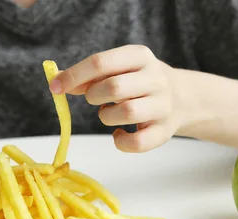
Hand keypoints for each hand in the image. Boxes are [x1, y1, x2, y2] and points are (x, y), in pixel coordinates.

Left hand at [51, 45, 182, 151]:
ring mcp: (163, 106)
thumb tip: (59, 83)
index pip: (102, 62)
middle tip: (95, 100)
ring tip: (109, 114)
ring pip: (127, 112)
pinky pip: (137, 143)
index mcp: (140, 56)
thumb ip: (91, 76)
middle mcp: (155, 79)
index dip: (74, 76)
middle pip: (114, 87)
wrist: (182, 99)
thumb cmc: (139, 83)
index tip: (55, 87)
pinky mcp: (164, 132)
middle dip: (94, 96)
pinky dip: (121, 141)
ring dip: (107, 117)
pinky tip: (119, 134)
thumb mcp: (119, 69)